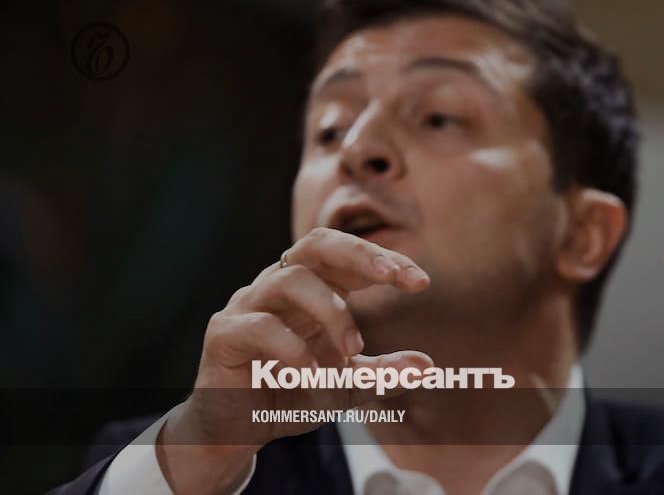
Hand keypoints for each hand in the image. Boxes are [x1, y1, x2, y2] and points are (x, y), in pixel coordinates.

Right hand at [157, 227, 432, 493]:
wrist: (236, 429)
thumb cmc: (291, 393)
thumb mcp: (345, 385)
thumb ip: (380, 372)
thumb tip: (427, 366)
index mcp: (312, 288)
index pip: (349, 256)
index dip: (385, 260)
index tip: (421, 281)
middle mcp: (279, 284)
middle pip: (316, 243)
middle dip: (359, 254)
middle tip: (392, 277)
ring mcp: (248, 304)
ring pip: (291, 279)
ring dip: (331, 313)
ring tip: (353, 350)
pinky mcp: (225, 333)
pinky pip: (262, 327)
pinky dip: (296, 352)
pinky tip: (313, 378)